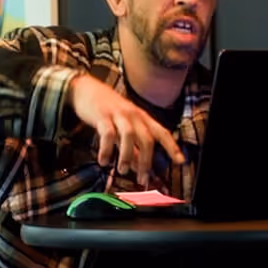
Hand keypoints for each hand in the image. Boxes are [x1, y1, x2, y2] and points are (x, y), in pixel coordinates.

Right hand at [68, 74, 184, 185]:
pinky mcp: (101, 116)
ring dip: (127, 156)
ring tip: (122, 170)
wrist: (86, 89)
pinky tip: (104, 161)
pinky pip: (107, 134)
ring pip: (129, 136)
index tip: (181, 161)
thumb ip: (132, 146)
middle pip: (147, 138)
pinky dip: (106, 149)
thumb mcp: (124, 126)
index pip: (162, 133)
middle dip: (146, 161)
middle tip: (142, 178)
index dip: (173, 147)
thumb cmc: (108, 109)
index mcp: (142, 118)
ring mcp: (118, 114)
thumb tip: (138, 167)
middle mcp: (133, 115)